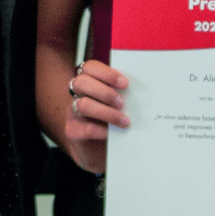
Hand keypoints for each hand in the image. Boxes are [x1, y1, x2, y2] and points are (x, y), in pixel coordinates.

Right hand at [61, 59, 127, 175]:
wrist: (96, 147)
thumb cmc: (111, 118)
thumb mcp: (117, 104)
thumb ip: (122, 94)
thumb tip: (142, 93)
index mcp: (89, 81)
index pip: (89, 67)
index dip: (106, 73)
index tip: (125, 83)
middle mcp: (78, 93)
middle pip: (82, 82)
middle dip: (104, 91)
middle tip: (122, 102)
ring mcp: (73, 111)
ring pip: (83, 105)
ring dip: (107, 112)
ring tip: (124, 120)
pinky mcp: (72, 130)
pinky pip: (85, 128)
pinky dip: (102, 130)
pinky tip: (112, 134)